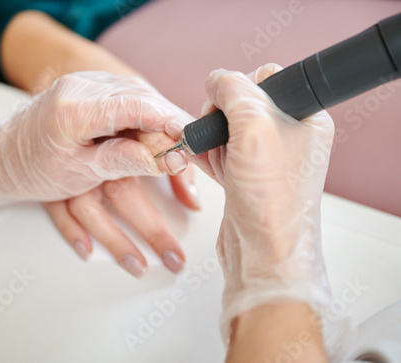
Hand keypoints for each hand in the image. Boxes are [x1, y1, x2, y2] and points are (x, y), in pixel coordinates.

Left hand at [0, 72, 192, 235]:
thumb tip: (168, 158)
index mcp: (74, 107)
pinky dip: (144, 115)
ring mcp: (84, 84)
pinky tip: (155, 132)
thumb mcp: (77, 174)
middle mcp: (80, 86)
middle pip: (142, 98)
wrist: (1, 157)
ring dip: (158, 120)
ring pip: (138, 95)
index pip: (136, 106)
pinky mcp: (88, 89)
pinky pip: (127, 96)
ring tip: (174, 148)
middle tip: (187, 151)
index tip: (192, 142)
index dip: (170, 122)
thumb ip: (122, 161)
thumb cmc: (31, 170)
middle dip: (168, 125)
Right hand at [46, 130, 199, 277]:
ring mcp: (72, 174)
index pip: (150, 151)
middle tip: (174, 256)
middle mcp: (96, 156)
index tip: (190, 206)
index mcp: (122, 136)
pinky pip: (59, 211)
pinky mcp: (52, 187)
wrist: (51, 126)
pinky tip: (87, 251)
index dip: (173, 174)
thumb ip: (172, 163)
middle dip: (151, 227)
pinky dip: (72, 231)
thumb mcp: (142, 137)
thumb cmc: (102, 131)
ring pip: (91, 209)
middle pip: (123, 190)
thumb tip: (193, 202)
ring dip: (115, 240)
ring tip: (138, 266)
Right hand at [198, 64, 333, 343]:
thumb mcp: (254, 128)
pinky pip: (223, 152)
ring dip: (213, 138)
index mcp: (305, 116)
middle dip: (221, 117)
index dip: (240, 88)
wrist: (262, 253)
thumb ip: (235, 91)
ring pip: (228, 128)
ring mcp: (266, 157)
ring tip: (214, 156)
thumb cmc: (271, 200)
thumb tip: (218, 78)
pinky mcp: (247, 175)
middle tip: (220, 137)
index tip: (227, 107)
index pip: (268, 78)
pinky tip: (206, 164)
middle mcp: (289, 135)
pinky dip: (210, 155)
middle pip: (243, 102)